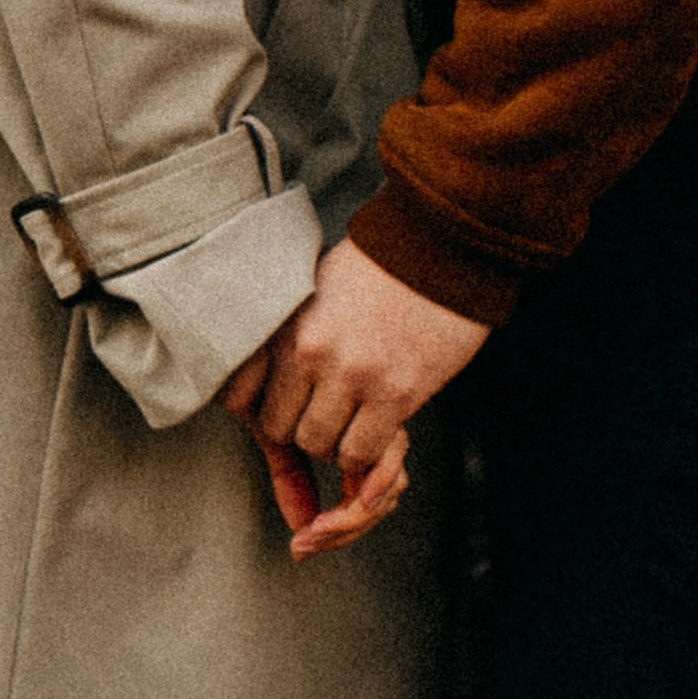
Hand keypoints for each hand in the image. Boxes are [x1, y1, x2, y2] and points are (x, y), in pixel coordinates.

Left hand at [231, 240, 487, 554]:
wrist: (441, 244)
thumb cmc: (382, 264)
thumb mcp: (317, 289)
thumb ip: (293, 334)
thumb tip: (268, 374)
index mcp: (291, 329)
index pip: (256, 406)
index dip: (282, 416)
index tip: (301, 413)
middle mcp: (315, 354)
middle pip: (289, 433)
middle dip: (311, 433)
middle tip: (335, 420)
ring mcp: (356, 375)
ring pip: (326, 448)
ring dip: (341, 445)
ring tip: (359, 423)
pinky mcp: (398, 392)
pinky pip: (366, 450)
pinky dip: (371, 453)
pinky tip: (382, 428)